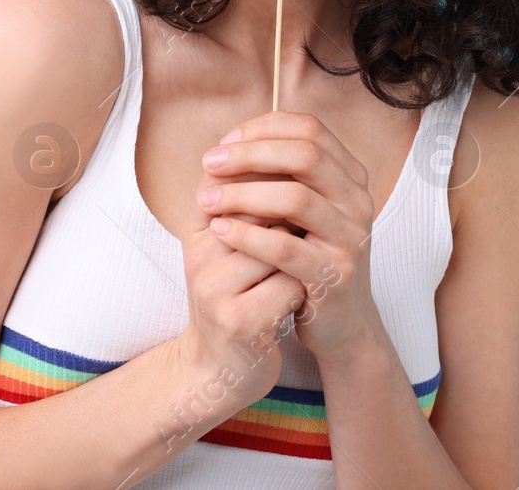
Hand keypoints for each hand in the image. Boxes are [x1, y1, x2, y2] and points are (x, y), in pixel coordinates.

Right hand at [173, 137, 306, 406]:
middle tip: (323, 207)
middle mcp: (199, 257)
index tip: (305, 172)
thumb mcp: (229, 249)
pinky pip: (288, 285)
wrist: (218, 368)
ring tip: (317, 245)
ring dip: (304, 243)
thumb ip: (246, 205)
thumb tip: (286, 151)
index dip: (272, 170)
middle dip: (295, 205)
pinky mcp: (240, 323)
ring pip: (277, 244)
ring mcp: (217, 291)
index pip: (231, 179)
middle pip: (257, 207)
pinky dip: (305, 283)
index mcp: (196, 231)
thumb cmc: (234, 297)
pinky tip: (308, 289)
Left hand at [197, 110, 383, 362]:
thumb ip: (278, 176)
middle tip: (210, 162)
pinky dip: (247, 235)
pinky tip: (218, 230)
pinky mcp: (336, 275)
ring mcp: (351, 239)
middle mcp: (358, 202)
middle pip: (305, 155)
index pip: (310, 129)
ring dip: (243, 194)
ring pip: (296, 199)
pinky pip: (286, 248)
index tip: (226, 141)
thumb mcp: (300, 211)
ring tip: (207, 199)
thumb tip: (228, 143)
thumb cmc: (309, 258)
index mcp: (350, 177)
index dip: (264, 128)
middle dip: (250, 154)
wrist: (341, 324)